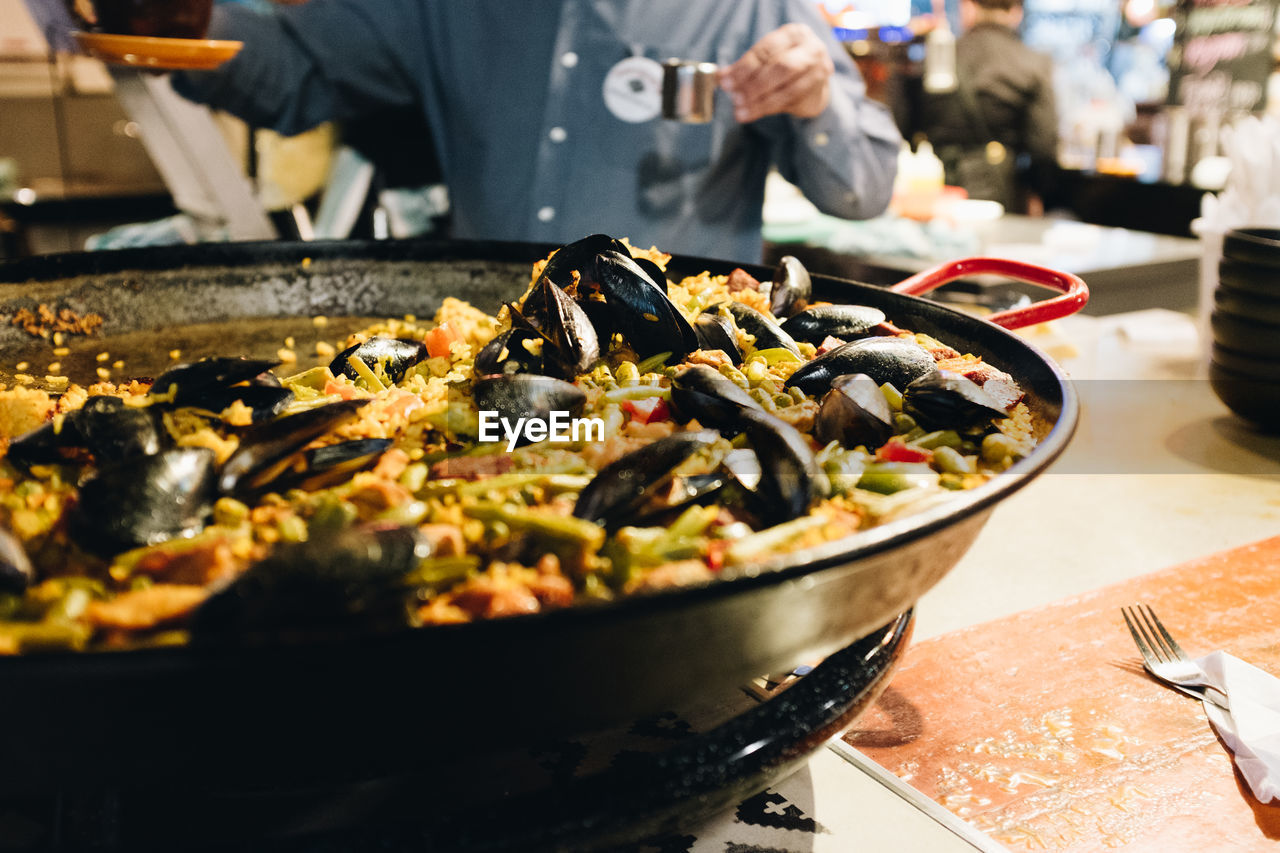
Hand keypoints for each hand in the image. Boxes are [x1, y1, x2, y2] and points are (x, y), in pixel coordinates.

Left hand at [717, 23, 833, 123]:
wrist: (814, 81)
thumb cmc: (784, 65)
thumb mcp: (765, 60)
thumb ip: (745, 67)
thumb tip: (722, 77)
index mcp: (794, 34)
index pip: (766, 49)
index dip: (744, 66)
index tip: (726, 82)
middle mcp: (811, 49)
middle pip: (781, 66)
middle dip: (755, 85)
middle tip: (735, 99)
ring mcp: (819, 71)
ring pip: (788, 88)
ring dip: (761, 102)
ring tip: (741, 112)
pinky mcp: (819, 92)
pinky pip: (791, 102)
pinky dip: (769, 108)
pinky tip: (754, 113)